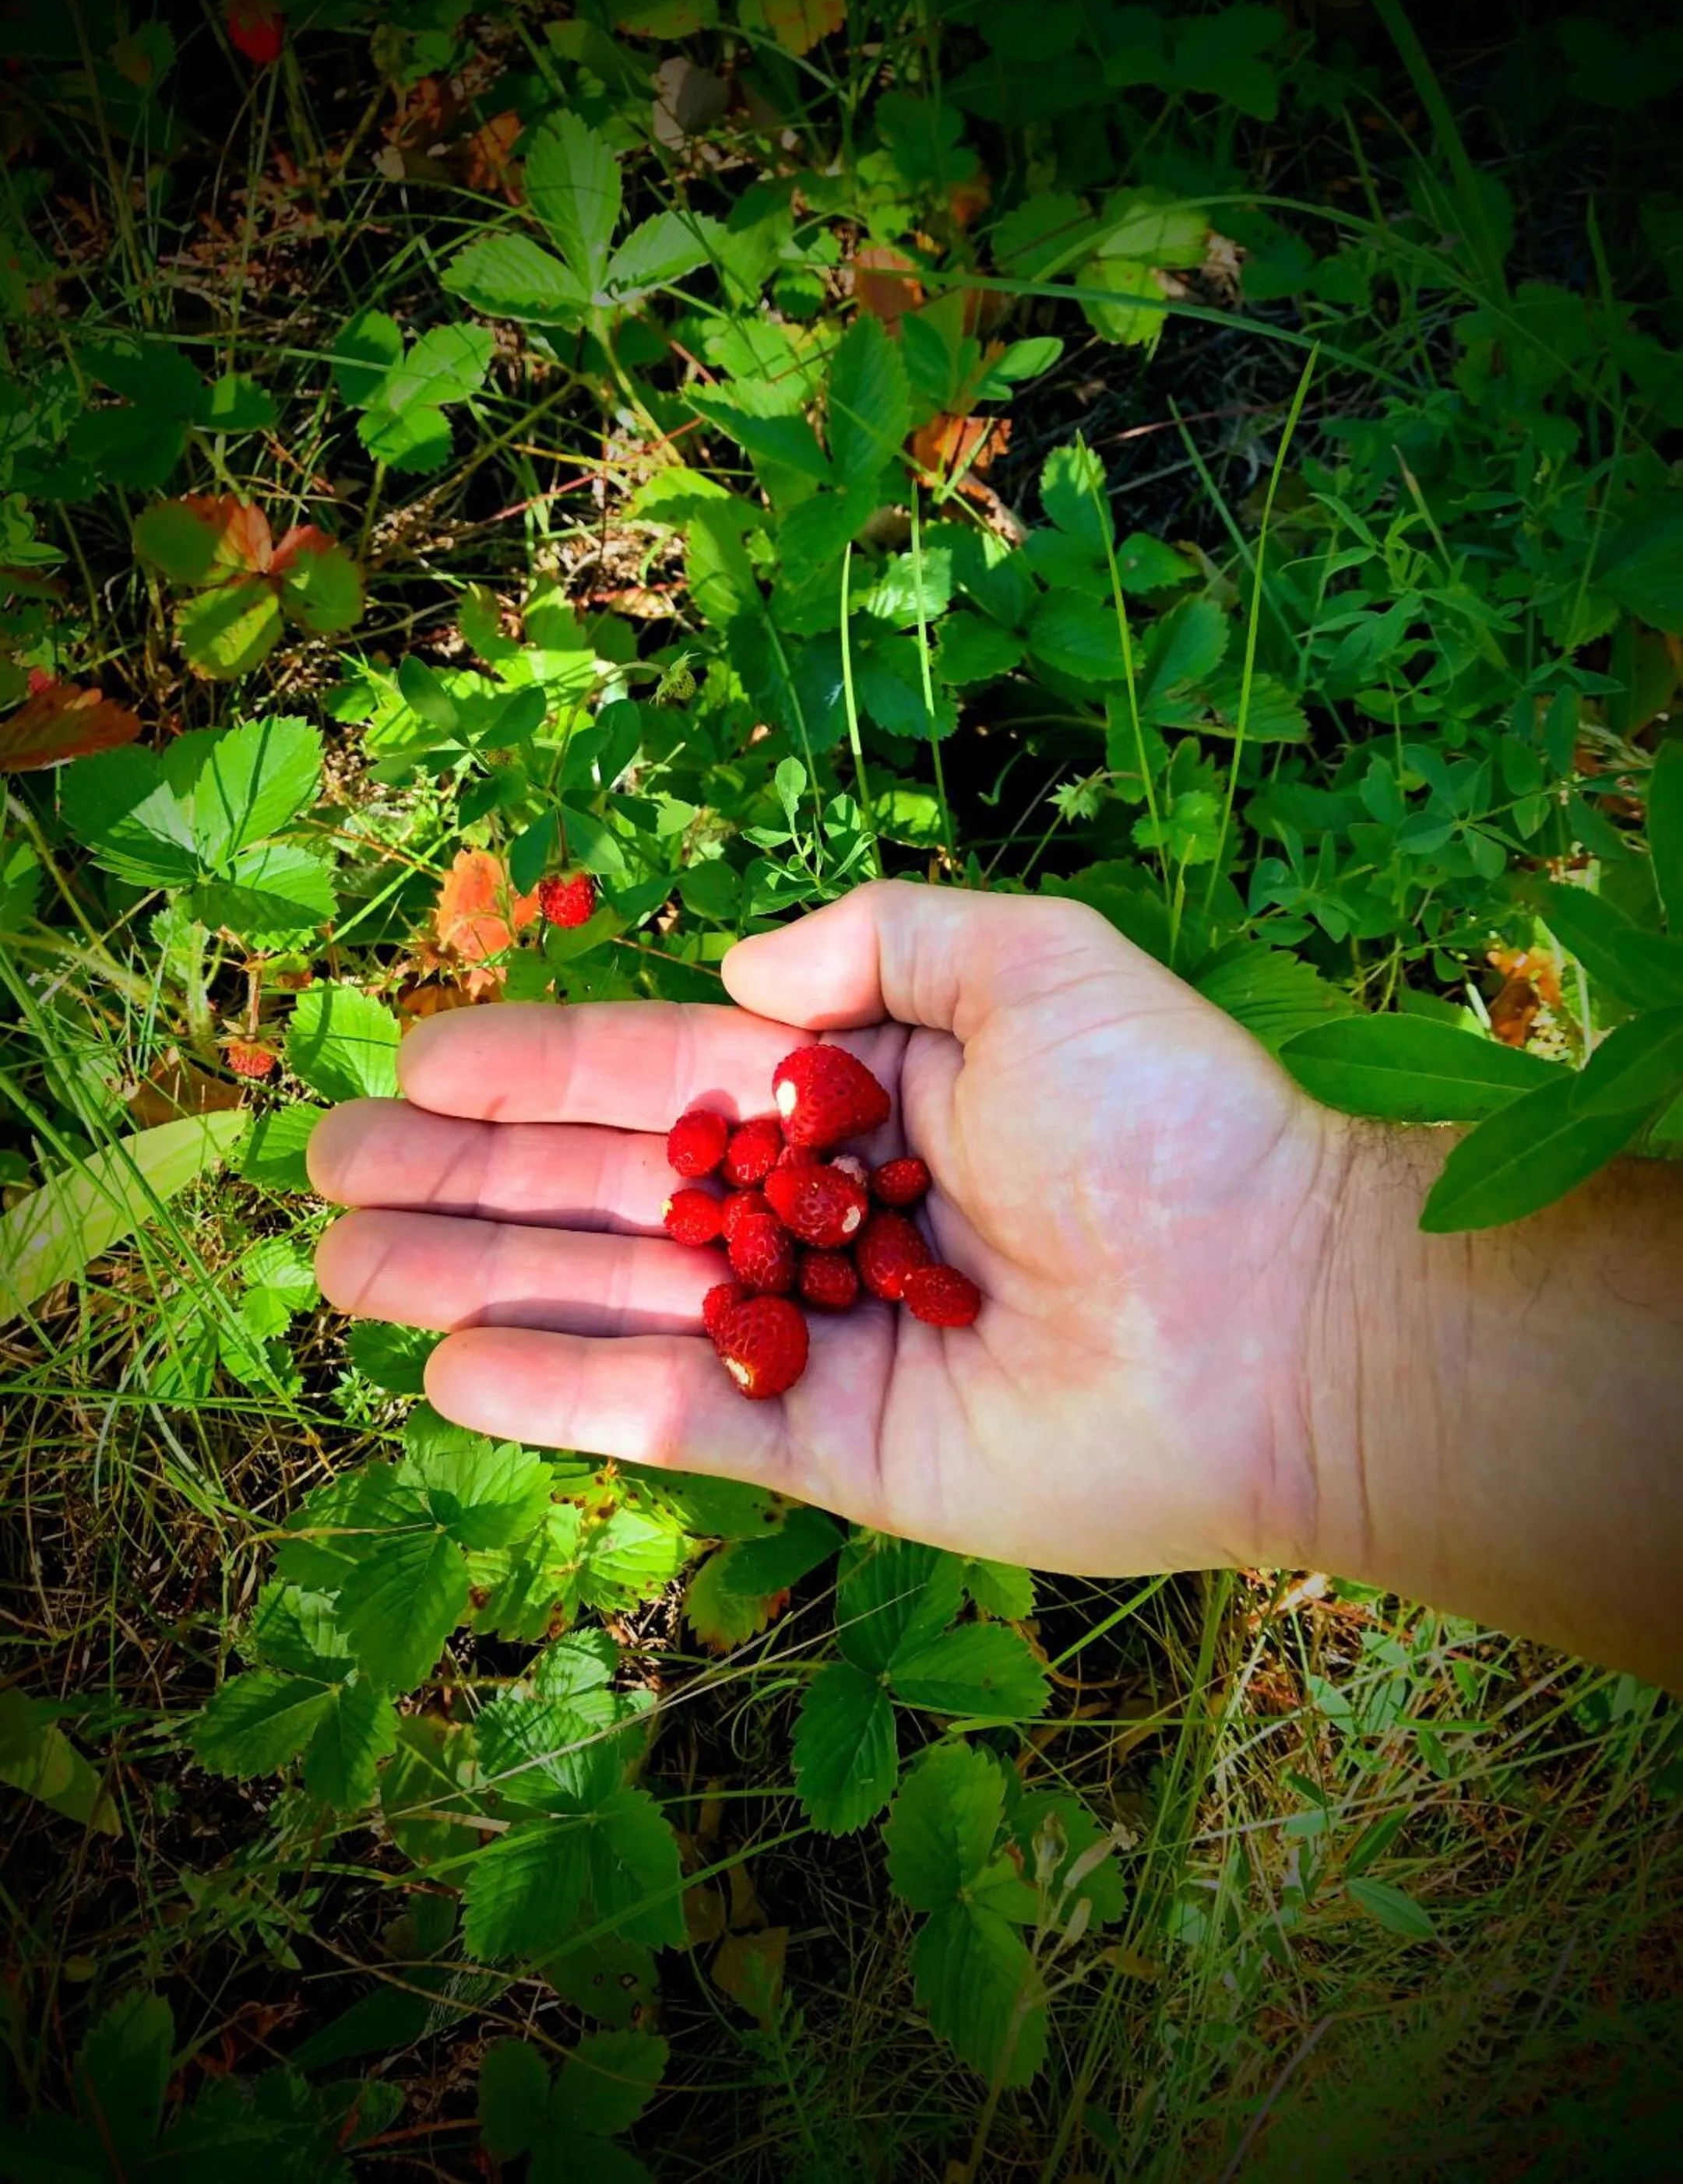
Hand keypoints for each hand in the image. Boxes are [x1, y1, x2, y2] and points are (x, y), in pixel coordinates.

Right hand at [309, 883, 1343, 1575]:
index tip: (412, 1055)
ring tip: (343, 1264)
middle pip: (604, 1190)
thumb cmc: (1169, 1122)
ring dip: (474, 1276)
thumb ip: (875, 940)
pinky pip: (676, 1417)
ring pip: (614, 1301)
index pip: (656, 1074)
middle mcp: (817, 1212)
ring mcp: (818, 1334)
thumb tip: (735, 981)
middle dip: (463, 1175)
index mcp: (855, 1094)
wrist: (1280, 1316)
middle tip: (328, 1164)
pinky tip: (450, 1367)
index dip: (531, 1067)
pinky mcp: (835, 1450)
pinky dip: (564, 1395)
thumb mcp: (1031, 962)